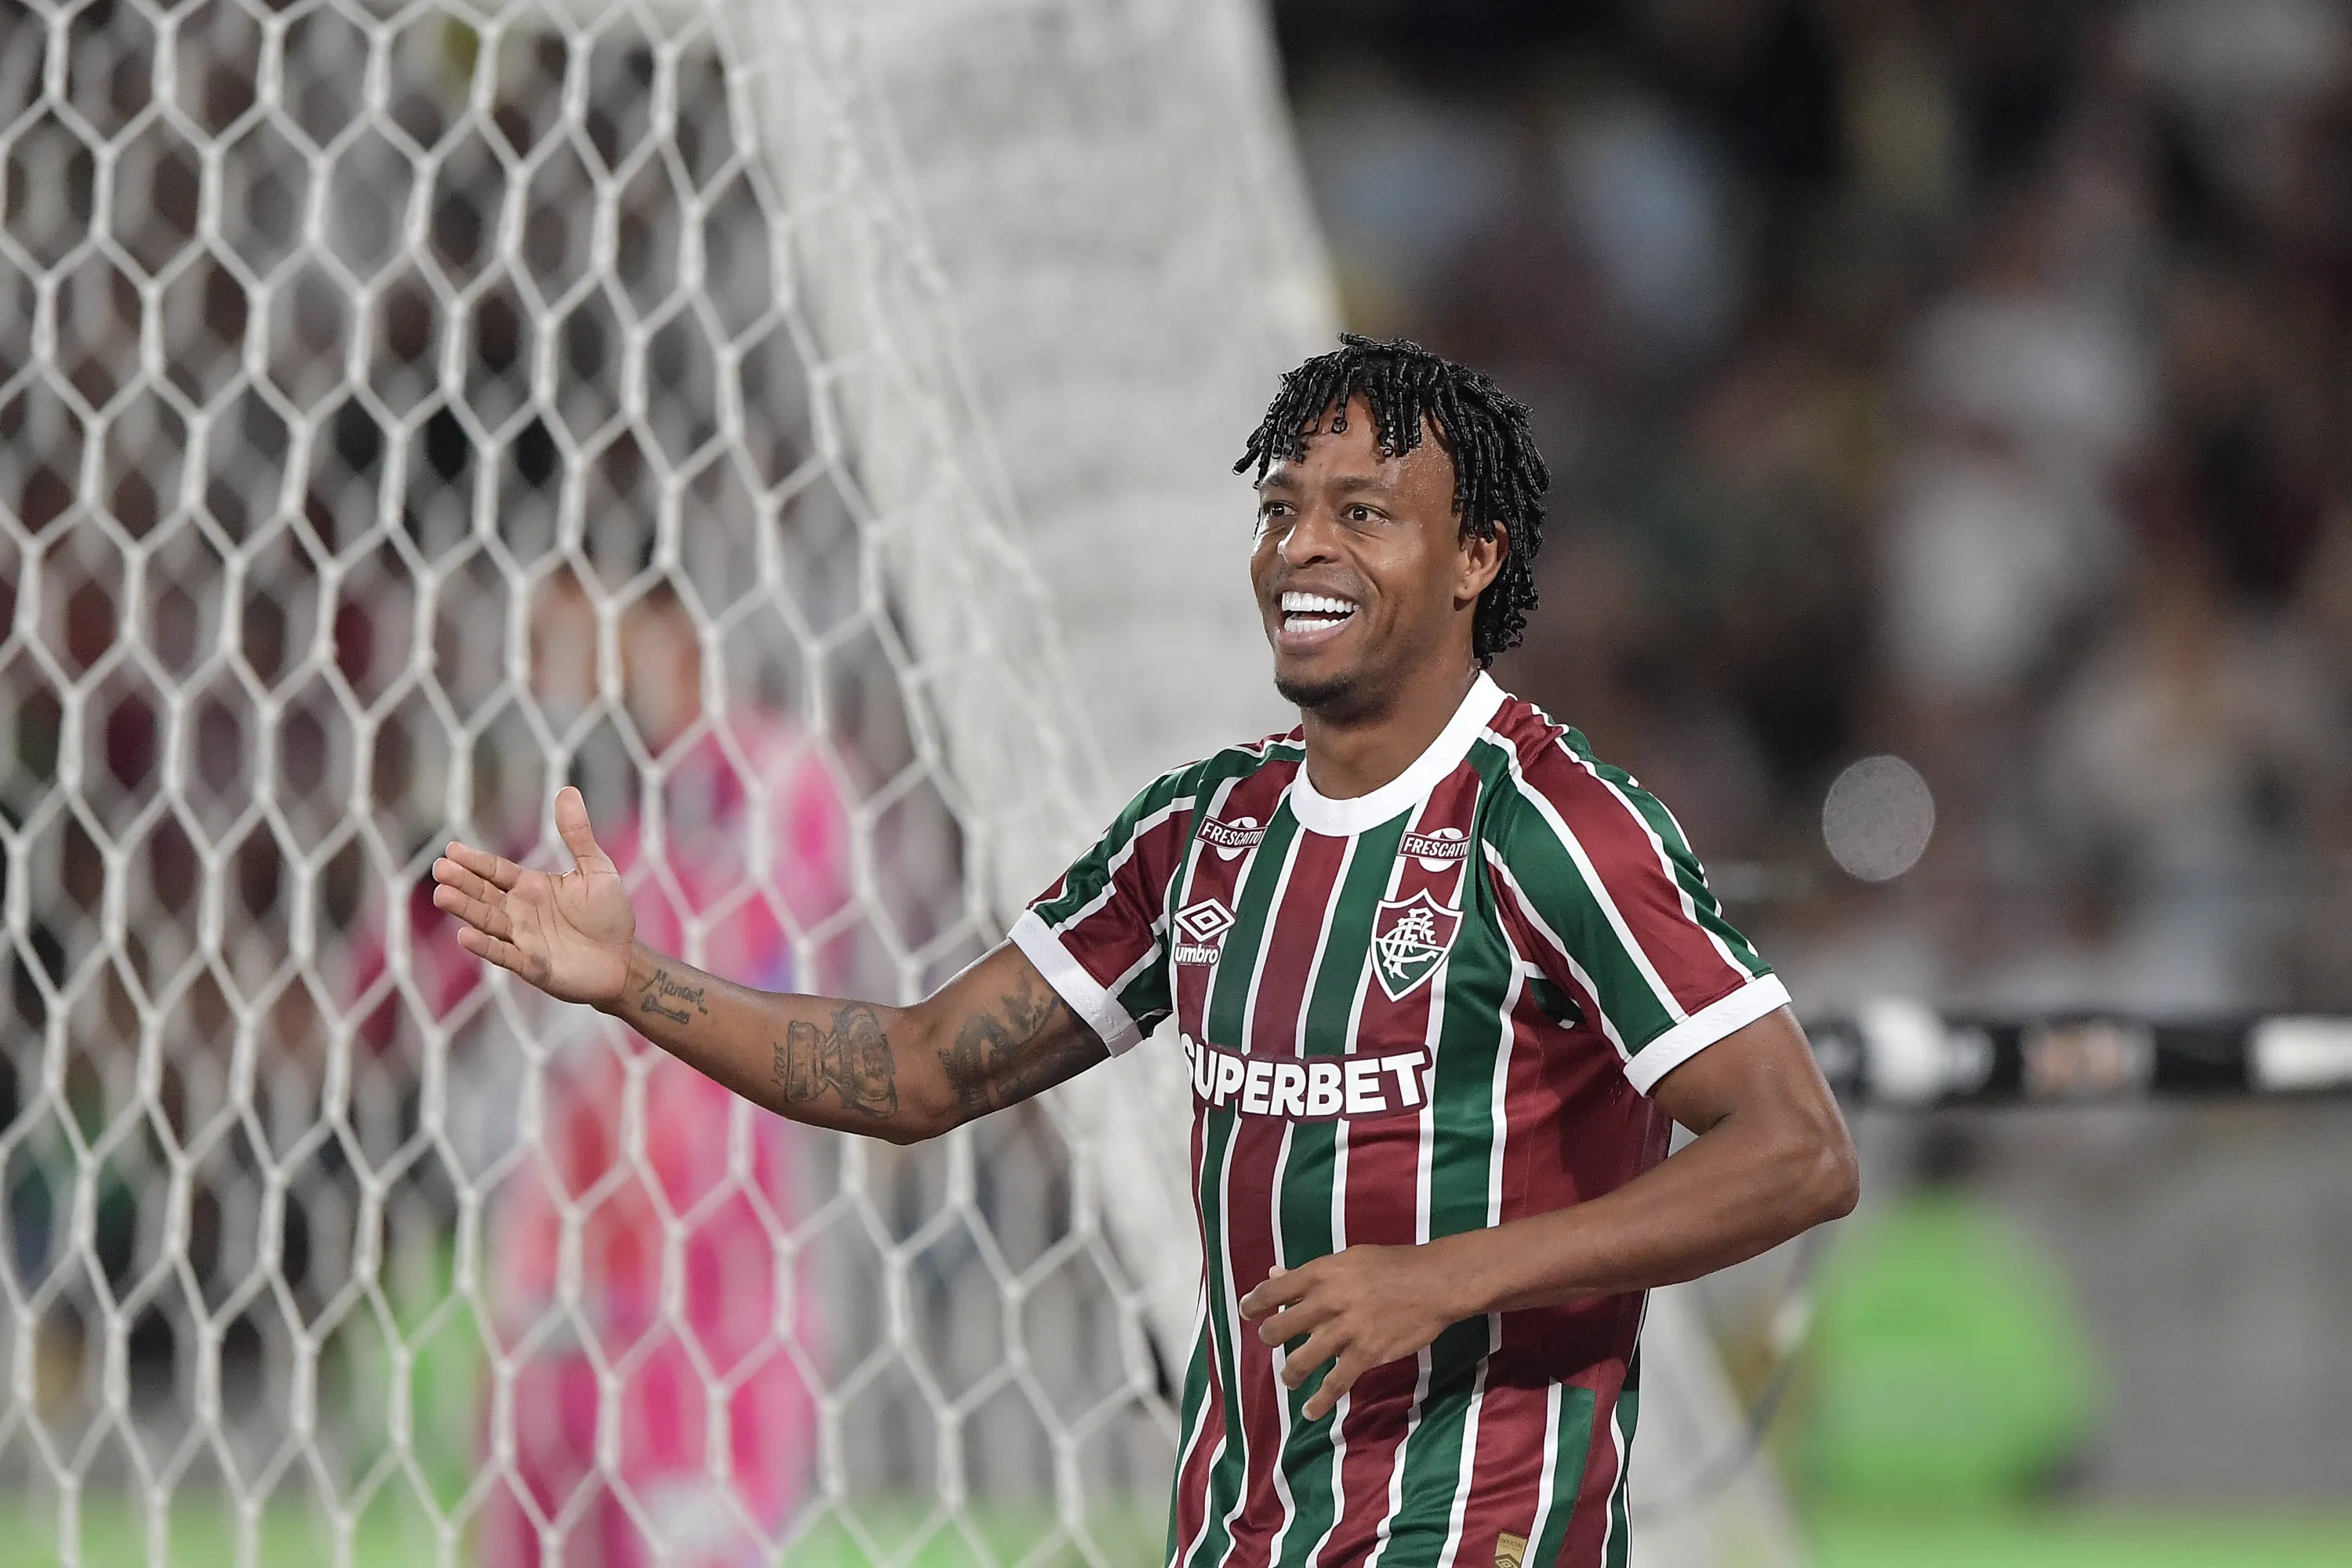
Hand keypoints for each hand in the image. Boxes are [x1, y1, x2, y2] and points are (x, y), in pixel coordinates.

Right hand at [431, 786, 634, 1006]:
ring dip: (465, 910)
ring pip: (487, 921)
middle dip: (462, 882)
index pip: (496, 871)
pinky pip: (504, 954)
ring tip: (442, 895)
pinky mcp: (531, 965)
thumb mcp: (596, 868)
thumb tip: (567, 790)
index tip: (451, 849)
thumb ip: (577, 834)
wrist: (624, 959)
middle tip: (439, 868)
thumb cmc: (609, 914)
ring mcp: (522, 939)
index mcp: (532, 887)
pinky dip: (485, 946)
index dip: (475, 861)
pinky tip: (465, 935)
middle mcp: (520, 911)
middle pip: (484, 894)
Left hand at [1239, 1243, 1469, 1420]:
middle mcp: (1327, 1302)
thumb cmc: (1392, 1265)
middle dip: (1269, 1338)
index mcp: (1321, 1273)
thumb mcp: (1348, 1259)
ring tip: (1289, 1378)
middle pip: (1279, 1328)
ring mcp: (1345, 1330)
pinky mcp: (1365, 1355)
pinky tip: (1310, 1411)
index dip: (1253, 1304)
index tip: (1246, 1311)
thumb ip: (1311, 1273)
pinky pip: (1335, 1384)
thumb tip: (1275, 1274)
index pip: (1274, 1290)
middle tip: (1271, 1341)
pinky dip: (1319, 1402)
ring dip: (1290, 1373)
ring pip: (1300, 1360)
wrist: (1434, 1283)